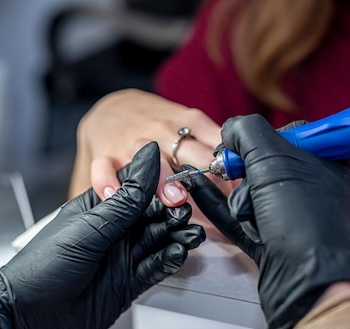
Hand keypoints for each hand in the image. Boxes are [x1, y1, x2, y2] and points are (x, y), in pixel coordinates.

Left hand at [0, 142, 204, 328]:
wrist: (27, 322)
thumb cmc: (42, 269)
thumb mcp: (88, 228)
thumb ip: (126, 198)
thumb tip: (147, 157)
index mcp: (97, 208)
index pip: (137, 187)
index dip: (160, 185)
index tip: (179, 185)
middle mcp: (112, 231)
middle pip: (153, 214)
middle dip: (173, 213)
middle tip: (187, 213)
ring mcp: (121, 257)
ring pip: (159, 240)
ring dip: (177, 236)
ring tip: (192, 235)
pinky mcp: (128, 283)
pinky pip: (156, 267)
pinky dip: (170, 260)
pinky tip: (179, 253)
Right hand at [70, 89, 233, 204]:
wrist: (111, 108)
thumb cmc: (160, 126)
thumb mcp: (191, 128)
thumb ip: (216, 153)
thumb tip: (246, 187)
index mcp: (191, 125)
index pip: (218, 146)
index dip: (232, 171)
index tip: (241, 192)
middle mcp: (164, 133)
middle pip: (188, 152)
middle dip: (202, 174)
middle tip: (220, 200)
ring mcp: (134, 142)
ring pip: (147, 156)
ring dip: (161, 178)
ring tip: (173, 199)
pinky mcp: (106, 154)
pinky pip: (103, 168)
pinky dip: (108, 182)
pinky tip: (118, 197)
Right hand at [189, 114, 349, 328]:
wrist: (307, 283)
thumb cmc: (303, 221)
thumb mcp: (274, 160)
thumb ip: (247, 132)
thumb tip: (232, 130)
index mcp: (329, 164)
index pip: (288, 136)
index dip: (259, 140)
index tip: (239, 146)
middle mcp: (315, 189)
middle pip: (265, 165)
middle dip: (248, 174)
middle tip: (238, 177)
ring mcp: (295, 217)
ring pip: (253, 193)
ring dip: (241, 201)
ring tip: (251, 216)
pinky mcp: (274, 241)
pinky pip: (242, 217)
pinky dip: (221, 206)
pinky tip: (198, 190)